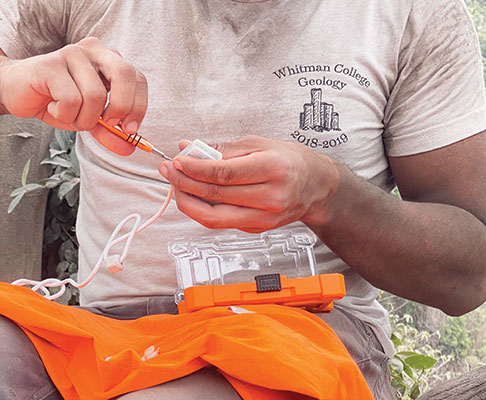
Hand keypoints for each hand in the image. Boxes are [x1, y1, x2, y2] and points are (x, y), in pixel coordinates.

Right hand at [0, 37, 146, 155]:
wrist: (13, 91)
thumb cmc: (55, 101)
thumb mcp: (88, 119)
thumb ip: (110, 132)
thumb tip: (130, 148)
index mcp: (108, 58)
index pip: (138, 78)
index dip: (139, 106)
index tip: (129, 129)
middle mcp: (93, 50)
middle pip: (125, 76)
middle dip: (121, 107)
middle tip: (106, 123)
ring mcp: (71, 54)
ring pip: (95, 96)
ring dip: (83, 118)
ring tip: (68, 114)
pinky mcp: (50, 65)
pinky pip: (71, 100)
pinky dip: (64, 114)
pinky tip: (52, 107)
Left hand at [158, 136, 340, 232]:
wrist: (316, 186)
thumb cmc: (290, 160)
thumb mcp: (259, 144)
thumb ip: (222, 148)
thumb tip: (188, 147)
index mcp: (273, 169)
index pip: (224, 173)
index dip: (195, 169)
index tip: (176, 161)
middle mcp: (270, 197)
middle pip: (216, 196)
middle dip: (185, 183)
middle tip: (168, 171)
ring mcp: (265, 218)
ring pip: (213, 218)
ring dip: (188, 202)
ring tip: (176, 185)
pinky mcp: (257, 230)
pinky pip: (221, 222)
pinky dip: (202, 210)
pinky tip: (193, 195)